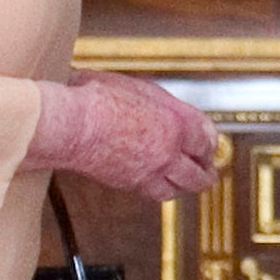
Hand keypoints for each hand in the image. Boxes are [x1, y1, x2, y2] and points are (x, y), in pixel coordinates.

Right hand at [29, 73, 221, 199]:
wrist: (71, 124)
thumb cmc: (95, 98)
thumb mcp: (137, 87)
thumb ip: (158, 103)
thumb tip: (163, 108)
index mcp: (177, 121)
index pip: (206, 139)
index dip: (209, 144)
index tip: (208, 145)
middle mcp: (168, 150)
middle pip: (198, 173)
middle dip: (205, 173)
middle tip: (208, 172)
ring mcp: (149, 171)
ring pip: (177, 188)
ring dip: (184, 186)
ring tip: (187, 184)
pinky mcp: (128, 184)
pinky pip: (152, 192)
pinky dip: (158, 189)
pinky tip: (156, 184)